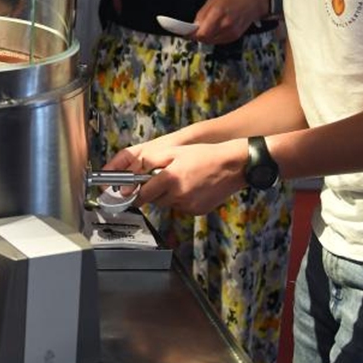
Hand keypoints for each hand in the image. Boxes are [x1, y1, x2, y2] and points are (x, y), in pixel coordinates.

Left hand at [104, 137, 247, 215]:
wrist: (233, 165)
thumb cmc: (204, 155)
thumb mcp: (174, 151)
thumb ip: (149, 162)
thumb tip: (132, 177)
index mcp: (169, 180)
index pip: (142, 195)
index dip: (134, 194)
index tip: (128, 194)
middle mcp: (178, 196)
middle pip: (154, 200)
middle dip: (154, 191)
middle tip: (165, 178)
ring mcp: (188, 205)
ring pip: (168, 204)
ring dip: (168, 195)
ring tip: (181, 179)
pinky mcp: (197, 211)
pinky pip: (182, 207)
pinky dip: (182, 199)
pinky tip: (191, 187)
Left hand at [190, 0, 268, 44]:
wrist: (252, 3)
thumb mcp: (213, 1)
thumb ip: (201, 14)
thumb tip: (193, 26)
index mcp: (218, 13)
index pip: (201, 33)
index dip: (192, 35)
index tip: (187, 33)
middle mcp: (225, 24)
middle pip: (205, 39)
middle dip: (198, 36)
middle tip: (195, 30)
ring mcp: (231, 32)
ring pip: (211, 42)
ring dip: (206, 37)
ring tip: (207, 28)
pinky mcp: (235, 37)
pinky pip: (219, 41)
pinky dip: (214, 37)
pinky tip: (215, 30)